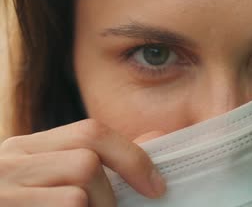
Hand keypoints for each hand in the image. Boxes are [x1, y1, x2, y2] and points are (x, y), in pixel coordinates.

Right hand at [0, 119, 166, 206]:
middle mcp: (9, 163)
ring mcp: (3, 193)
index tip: (156, 187)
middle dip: (109, 196)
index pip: (90, 132)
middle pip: (87, 163)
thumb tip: (156, 139)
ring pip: (77, 195)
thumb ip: (101, 160)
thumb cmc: (29, 203)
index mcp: (25, 148)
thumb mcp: (53, 179)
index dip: (132, 157)